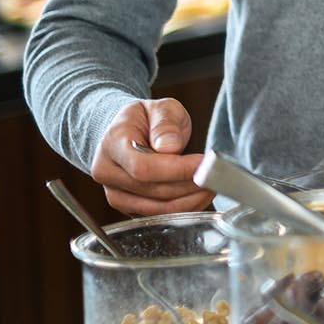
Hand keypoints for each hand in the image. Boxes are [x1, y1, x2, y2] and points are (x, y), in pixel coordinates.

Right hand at [90, 98, 212, 214]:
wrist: (129, 131)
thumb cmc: (147, 119)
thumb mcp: (161, 108)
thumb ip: (166, 124)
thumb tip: (170, 147)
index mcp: (112, 144)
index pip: (143, 167)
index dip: (177, 170)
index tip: (203, 165)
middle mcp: (108, 173)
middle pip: (152, 190)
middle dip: (189, 186)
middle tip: (216, 176)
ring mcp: (116, 194)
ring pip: (157, 208)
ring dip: (190, 201)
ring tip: (211, 185)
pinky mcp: (128, 207)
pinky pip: (158, 216)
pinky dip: (183, 209)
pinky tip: (199, 195)